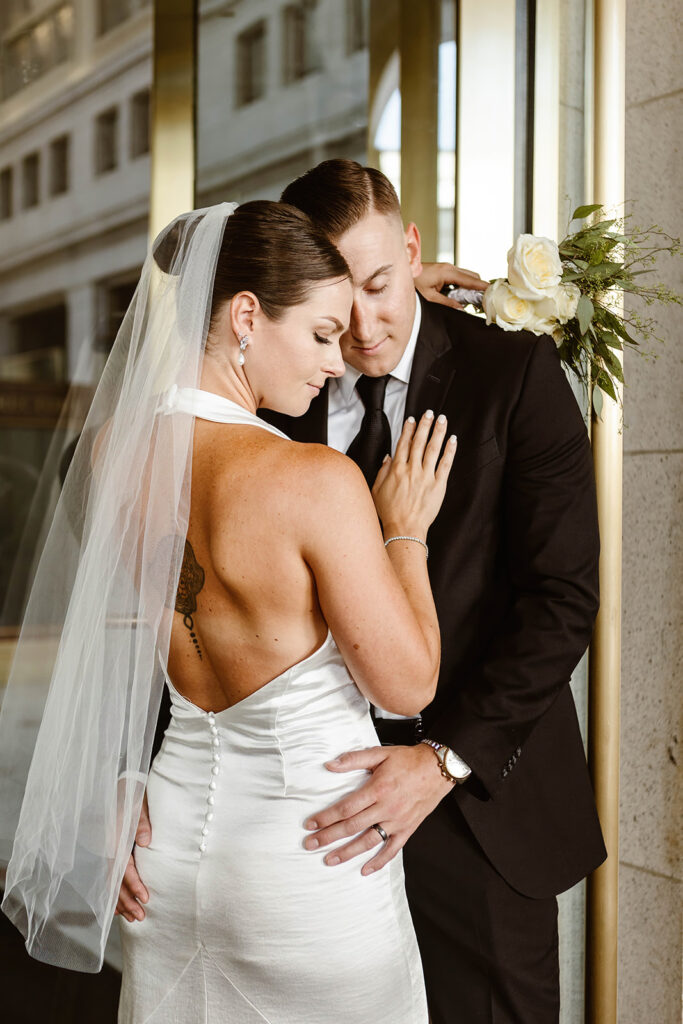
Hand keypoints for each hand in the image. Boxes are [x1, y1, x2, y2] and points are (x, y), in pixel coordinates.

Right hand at [115, 793, 150, 922]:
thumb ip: (143, 822)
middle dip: (127, 900)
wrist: (124, 785)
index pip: (124, 867)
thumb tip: (145, 842)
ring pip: (112, 882)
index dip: (134, 883)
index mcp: (115, 837)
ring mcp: (108, 851)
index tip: (145, 898)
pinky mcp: (111, 851)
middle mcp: (108, 847)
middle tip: (140, 917)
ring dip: (121, 901)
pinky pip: (111, 876)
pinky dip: (115, 893)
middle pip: (115, 880)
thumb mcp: (140, 804)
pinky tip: (120, 907)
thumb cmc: (133, 794)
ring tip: (133, 917)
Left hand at [303, 744, 452, 872]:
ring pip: (368, 841)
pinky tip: (365, 870)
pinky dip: (379, 862)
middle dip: (328, 837)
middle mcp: (386, 808)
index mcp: (377, 789)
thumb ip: (354, 759)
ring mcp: (397, 821)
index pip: (345, 808)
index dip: (325, 817)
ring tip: (329, 860)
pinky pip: (392, 849)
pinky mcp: (407, 829)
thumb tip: (331, 765)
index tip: (310, 824)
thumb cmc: (408, 760)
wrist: (437, 768)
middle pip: (351, 826)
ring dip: (347, 852)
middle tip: (310, 844)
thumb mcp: (380, 753)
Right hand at [371, 410, 456, 535]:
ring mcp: (426, 476)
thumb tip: (388, 458)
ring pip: (433, 449)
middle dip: (425, 425)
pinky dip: (449, 451)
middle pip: (420, 442)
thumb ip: (382, 472)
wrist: (404, 528)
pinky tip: (453, 440)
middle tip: (430, 413)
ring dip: (438, 432)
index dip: (409, 430)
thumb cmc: (389, 512)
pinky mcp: (438, 485)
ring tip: (442, 420)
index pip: (404, 444)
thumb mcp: (376, 490)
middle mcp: (412, 470)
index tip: (413, 419)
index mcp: (396, 469)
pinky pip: (445, 464)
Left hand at [416, 262, 488, 307]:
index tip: (493, 291)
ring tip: (475, 301)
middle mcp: (448, 268)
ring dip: (471, 287)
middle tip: (484, 301)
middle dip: (479, 288)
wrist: (400, 273)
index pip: (470, 280)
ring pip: (466, 276)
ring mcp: (446, 268)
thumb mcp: (429, 298)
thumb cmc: (412, 284)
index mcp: (447, 272)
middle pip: (471, 276)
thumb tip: (461, 309)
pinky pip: (458, 278)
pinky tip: (462, 297)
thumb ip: (447, 303)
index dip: (482, 286)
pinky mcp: (442, 272)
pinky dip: (463, 286)